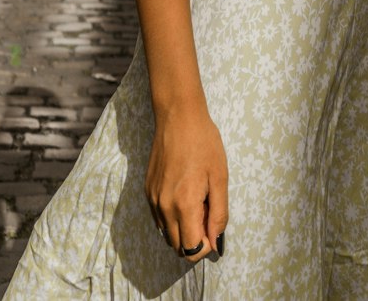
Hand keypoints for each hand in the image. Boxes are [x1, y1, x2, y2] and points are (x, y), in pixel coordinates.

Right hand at [146, 104, 227, 260]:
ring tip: (196, 201)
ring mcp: (153, 199)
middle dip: (194, 239)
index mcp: (184, 205)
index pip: (190, 250)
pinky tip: (183, 194)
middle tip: (206, 212)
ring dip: (182, 228)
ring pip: (167, 233)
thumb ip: (219, 213)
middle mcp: (163, 207)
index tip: (213, 227)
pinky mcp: (147, 190)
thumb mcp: (219, 177)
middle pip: (177, 246)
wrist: (178, 116)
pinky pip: (159, 218)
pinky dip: (171, 217)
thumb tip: (215, 241)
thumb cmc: (204, 143)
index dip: (205, 247)